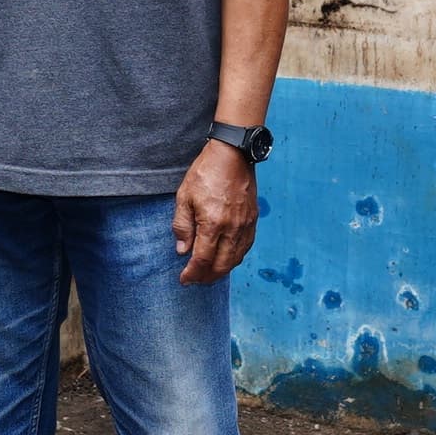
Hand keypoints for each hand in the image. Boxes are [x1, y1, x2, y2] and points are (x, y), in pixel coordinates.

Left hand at [173, 139, 259, 284]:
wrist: (233, 154)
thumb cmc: (206, 172)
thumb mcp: (184, 197)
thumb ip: (182, 226)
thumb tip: (183, 251)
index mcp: (213, 223)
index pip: (202, 259)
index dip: (193, 274)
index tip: (184, 279)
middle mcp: (232, 228)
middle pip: (222, 265)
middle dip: (207, 277)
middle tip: (195, 280)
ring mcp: (245, 225)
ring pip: (236, 259)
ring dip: (222, 270)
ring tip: (209, 273)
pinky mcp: (253, 219)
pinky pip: (246, 247)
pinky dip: (235, 258)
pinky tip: (226, 258)